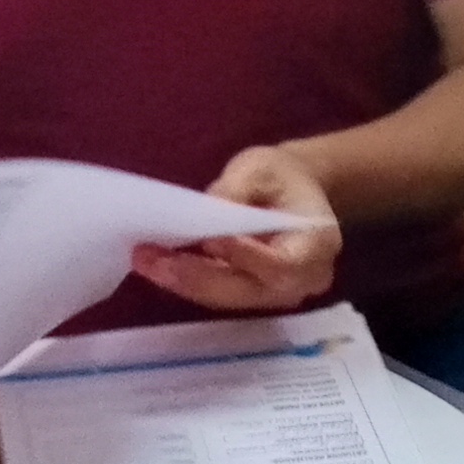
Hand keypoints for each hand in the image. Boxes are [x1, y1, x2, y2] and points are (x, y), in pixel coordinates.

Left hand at [129, 147, 341, 314]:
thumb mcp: (261, 167)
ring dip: (184, 281)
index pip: (282, 264)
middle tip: (152, 258)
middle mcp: (304, 280)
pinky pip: (221, 293)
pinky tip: (156, 264)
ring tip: (145, 260)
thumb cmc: (282, 175)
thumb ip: (236, 190)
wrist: (294, 191)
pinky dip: (188, 280)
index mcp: (318, 244)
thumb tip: (206, 212)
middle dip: (197, 275)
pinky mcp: (253, 295)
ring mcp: (278, 294)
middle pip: (248, 289)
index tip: (208, 240)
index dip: (245, 257)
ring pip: (229, 295)